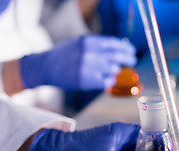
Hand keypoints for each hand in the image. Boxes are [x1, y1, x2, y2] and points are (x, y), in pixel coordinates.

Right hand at [19, 34, 136, 89]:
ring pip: (114, 69)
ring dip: (115, 70)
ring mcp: (89, 67)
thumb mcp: (81, 43)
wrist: (46, 66)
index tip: (132, 50)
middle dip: (128, 58)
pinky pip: (107, 81)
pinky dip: (109, 80)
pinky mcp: (87, 81)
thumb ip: (98, 45)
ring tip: (111, 70)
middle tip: (132, 61)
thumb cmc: (65, 54)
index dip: (126, 48)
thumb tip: (119, 47)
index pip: (114, 43)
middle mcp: (90, 53)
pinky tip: (105, 79)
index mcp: (89, 41)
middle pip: (118, 56)